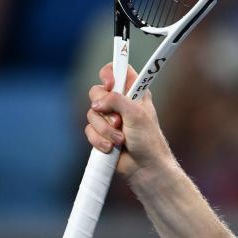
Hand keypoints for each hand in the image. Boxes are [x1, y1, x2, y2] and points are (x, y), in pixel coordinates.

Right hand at [86, 63, 172, 179]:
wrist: (144, 167)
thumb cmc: (148, 140)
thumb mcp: (136, 114)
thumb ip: (117, 100)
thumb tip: (97, 103)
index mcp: (135, 93)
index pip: (119, 71)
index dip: (110, 73)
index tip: (109, 84)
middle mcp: (121, 103)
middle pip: (97, 92)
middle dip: (104, 109)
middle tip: (118, 121)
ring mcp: (110, 118)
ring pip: (91, 113)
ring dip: (105, 130)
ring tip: (120, 140)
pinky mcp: (101, 133)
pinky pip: (89, 130)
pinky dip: (99, 140)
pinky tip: (111, 148)